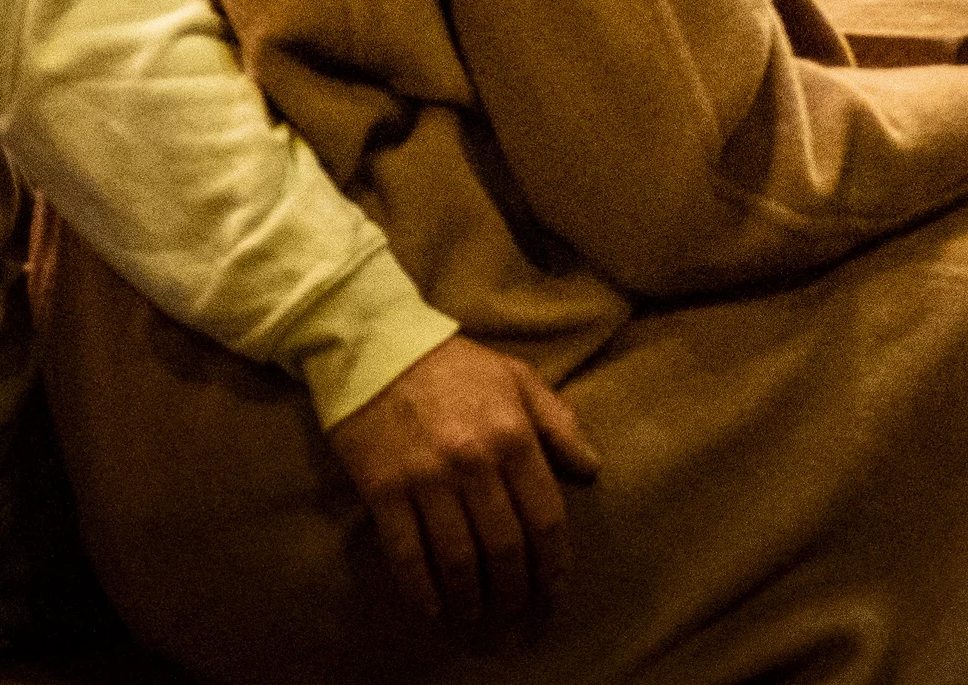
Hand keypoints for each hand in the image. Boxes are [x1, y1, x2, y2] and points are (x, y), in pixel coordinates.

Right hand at [324, 335, 599, 631]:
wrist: (374, 346)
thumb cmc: (453, 364)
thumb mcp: (517, 378)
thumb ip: (559, 423)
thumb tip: (592, 469)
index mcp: (513, 435)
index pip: (544, 516)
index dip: (553, 563)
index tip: (554, 591)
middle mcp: (475, 462)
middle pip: (505, 547)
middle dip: (515, 592)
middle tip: (517, 618)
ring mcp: (427, 479)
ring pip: (458, 559)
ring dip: (472, 600)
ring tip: (479, 621)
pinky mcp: (384, 490)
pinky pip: (406, 554)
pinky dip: (422, 590)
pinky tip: (434, 610)